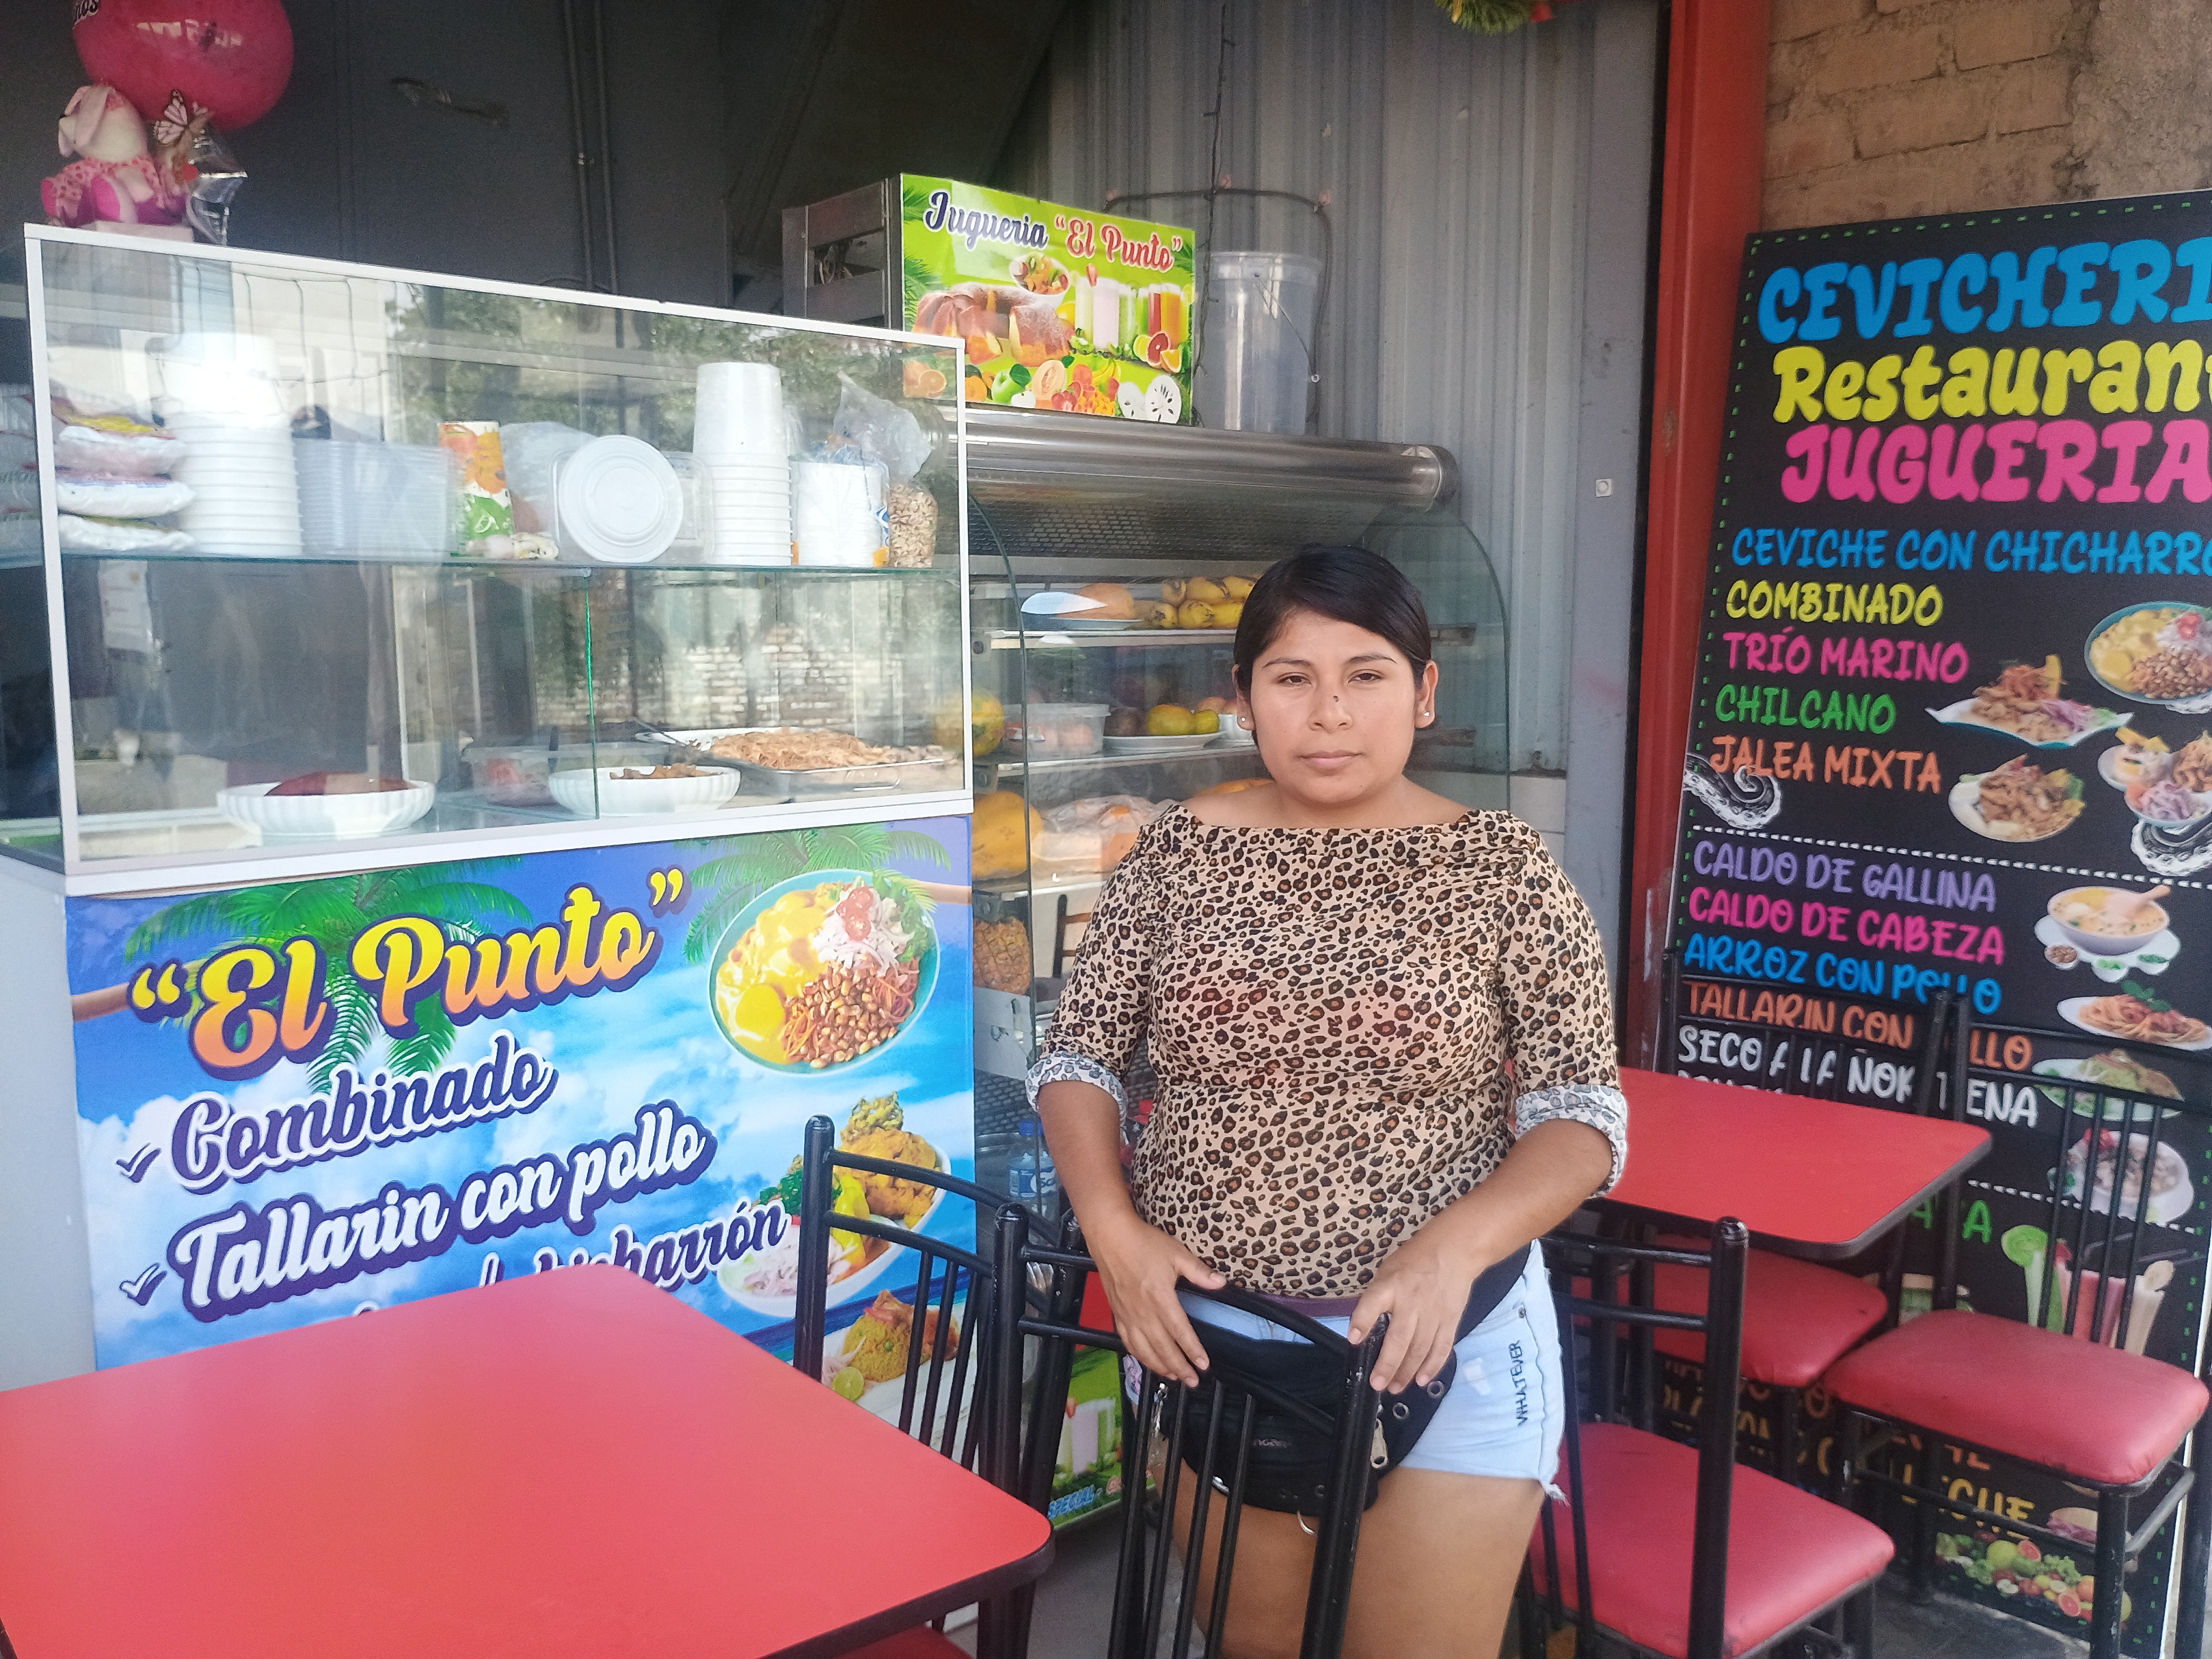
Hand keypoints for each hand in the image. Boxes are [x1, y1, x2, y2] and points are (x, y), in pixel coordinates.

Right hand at [1086, 1210, 1226, 1386]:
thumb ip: (1199, 1272)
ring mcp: (1127, 1315)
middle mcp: (1143, 1312)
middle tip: (1193, 1381)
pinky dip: (1139, 1355)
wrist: (1110, 1237)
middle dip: (1179, 1367)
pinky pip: (1128, 1341)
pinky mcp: (1117, 1313)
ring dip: (1160, 1366)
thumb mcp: (1176, 1253)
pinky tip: (1147, 1360)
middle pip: (1162, 1347)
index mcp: (1160, 1298)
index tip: (1204, 1365)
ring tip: (1174, 1377)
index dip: (1192, 1350)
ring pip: (1144, 1349)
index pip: (1180, 1331)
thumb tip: (1221, 1283)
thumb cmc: (1144, 1243)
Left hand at [1347, 1232, 1484, 1394]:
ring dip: (1407, 1372)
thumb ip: (1377, 1297)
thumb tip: (1363, 1328)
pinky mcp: (1450, 1321)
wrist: (1454, 1251)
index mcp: (1391, 1284)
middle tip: (1377, 1384)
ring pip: (1420, 1349)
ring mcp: (1433, 1313)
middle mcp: (1412, 1301)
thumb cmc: (1413, 1261)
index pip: (1373, 1303)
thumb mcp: (1387, 1271)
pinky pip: (1441, 1348)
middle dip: (1388, 1364)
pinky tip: (1421, 1380)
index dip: (1362, 1321)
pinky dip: (1432, 1366)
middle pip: (1400, 1338)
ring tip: (1394, 1388)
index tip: (1354, 1340)